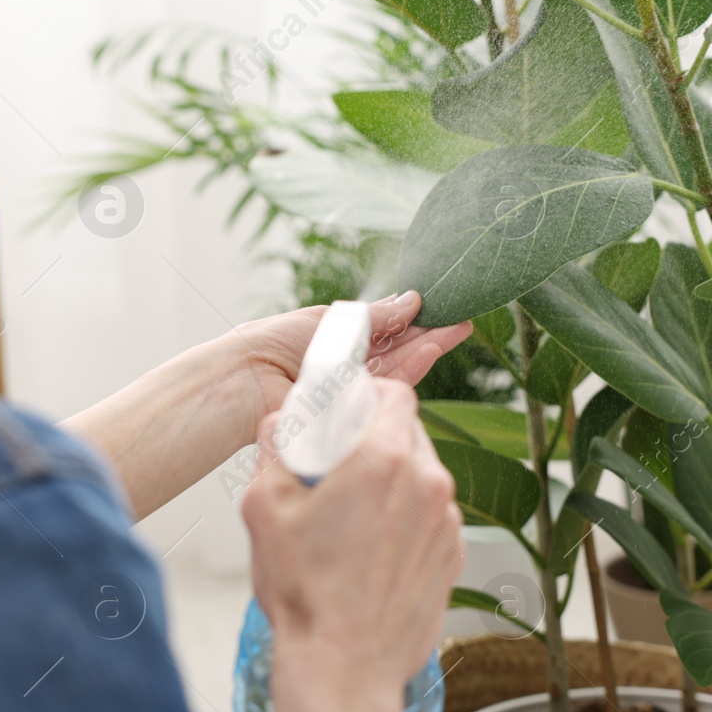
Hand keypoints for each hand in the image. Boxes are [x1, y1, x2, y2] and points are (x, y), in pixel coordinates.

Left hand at [232, 292, 472, 441]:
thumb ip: (375, 317)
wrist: (247, 380)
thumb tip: (412, 301)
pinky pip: (389, 386)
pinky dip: (413, 366)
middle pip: (398, 349)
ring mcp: (353, 390)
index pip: (384, 330)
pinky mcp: (356, 409)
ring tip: (459, 329)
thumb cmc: (274, 344)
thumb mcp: (332, 320)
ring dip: (429, 347)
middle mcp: (348, 368)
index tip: (441, 305)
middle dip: (431, 333)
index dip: (414, 318)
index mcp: (338, 342)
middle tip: (464, 318)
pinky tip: (432, 347)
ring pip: (399, 367)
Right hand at [241, 379, 464, 711]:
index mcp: (385, 460)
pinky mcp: (453, 557)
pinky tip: (371, 554)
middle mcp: (429, 484)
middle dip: (374, 441)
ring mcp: (447, 523)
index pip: (394, 393)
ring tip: (351, 522)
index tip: (343, 416)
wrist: (343, 670)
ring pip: (422, 476)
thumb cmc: (305, 594)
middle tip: (338, 471)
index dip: (365, 398)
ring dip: (392, 484)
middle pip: (409, 432)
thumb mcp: (264, 506)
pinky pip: (431, 517)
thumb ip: (275, 445)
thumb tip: (283, 419)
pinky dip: (406, 522)